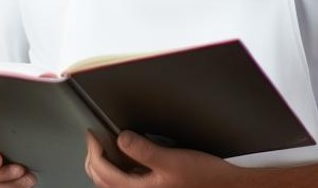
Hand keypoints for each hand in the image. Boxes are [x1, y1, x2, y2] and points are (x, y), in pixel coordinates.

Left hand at [85, 131, 243, 187]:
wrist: (225, 187)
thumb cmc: (205, 178)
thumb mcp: (172, 159)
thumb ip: (144, 150)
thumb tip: (121, 139)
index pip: (103, 172)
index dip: (93, 151)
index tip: (92, 135)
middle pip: (102, 181)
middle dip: (94, 159)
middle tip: (94, 140)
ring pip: (113, 184)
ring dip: (104, 166)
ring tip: (106, 146)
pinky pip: (126, 183)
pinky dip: (118, 170)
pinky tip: (125, 158)